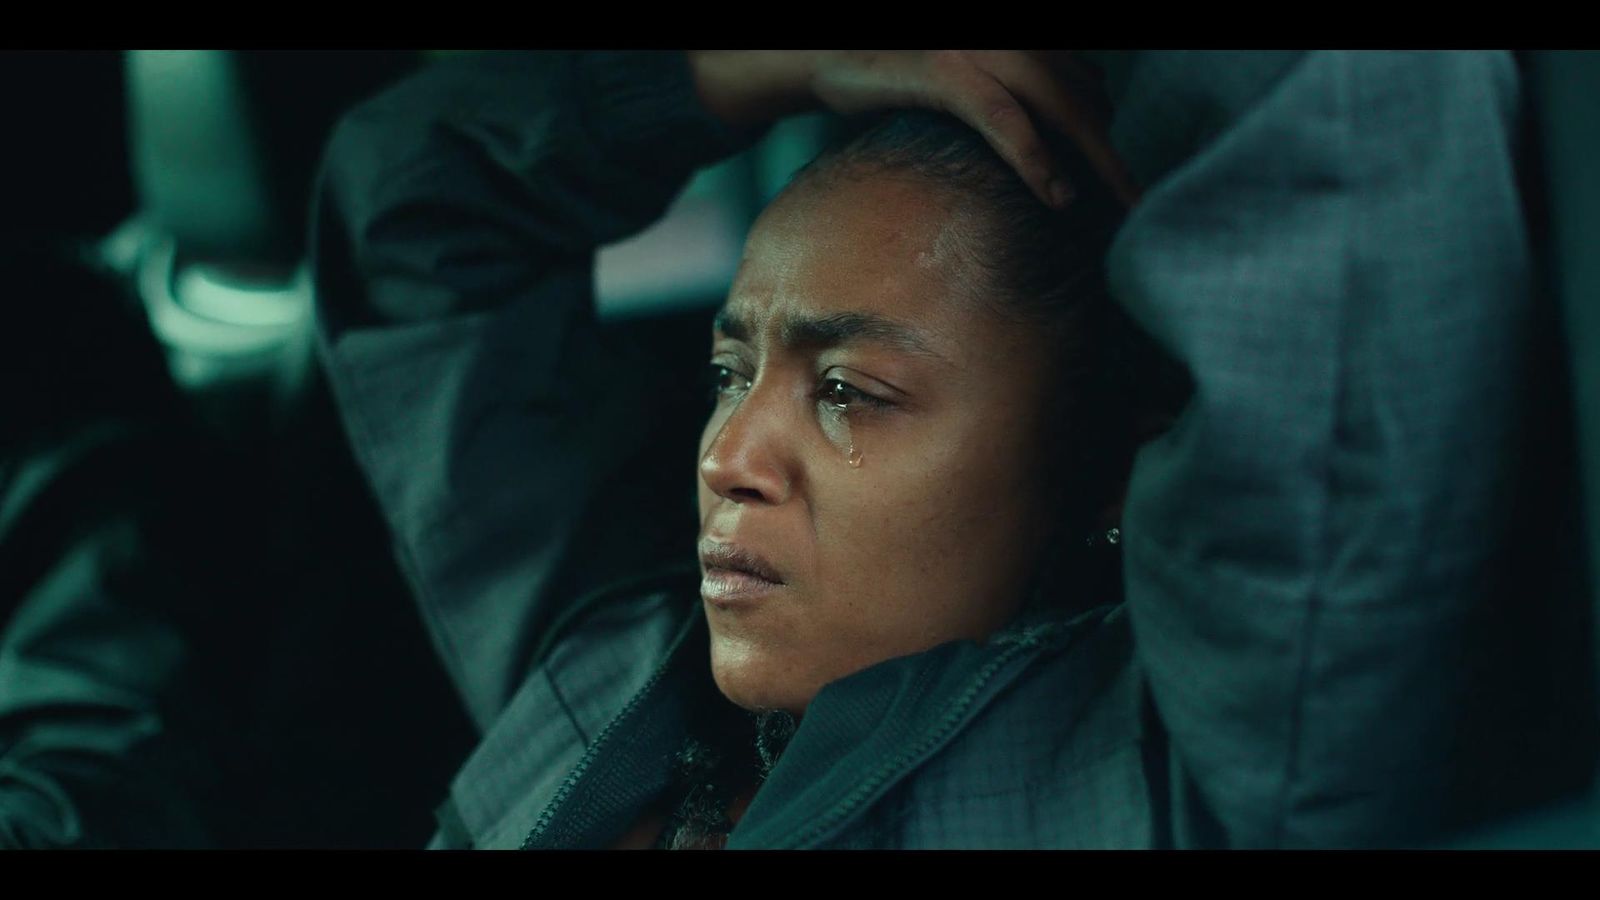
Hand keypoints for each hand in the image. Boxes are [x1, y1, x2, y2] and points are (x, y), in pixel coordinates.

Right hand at [687, 50, 1138, 208]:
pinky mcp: (946, 71)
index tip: (1120, 187)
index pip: (1083, 88)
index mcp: (1020, 43)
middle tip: (1142, 206)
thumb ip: (1005, 101)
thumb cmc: (890, 74)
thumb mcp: (960, 83)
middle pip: (1084, 98)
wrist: (821, 50)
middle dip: (1116, 155)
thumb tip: (1049, 148)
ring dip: (1097, 161)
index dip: (1103, 139)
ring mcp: (978, 49)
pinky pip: (1004, 118)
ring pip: (1059, 105)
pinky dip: (1036, 157)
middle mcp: (1011, 38)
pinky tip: (1059, 195)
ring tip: (1123, 207)